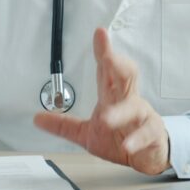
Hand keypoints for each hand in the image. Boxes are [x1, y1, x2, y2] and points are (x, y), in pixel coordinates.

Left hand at [34, 28, 170, 174]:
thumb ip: (64, 125)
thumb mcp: (86, 133)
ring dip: (119, 112)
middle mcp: (128, 101)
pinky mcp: (151, 134)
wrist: (148, 155)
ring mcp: (141, 116)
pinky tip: (127, 145)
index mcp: (112, 96)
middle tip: (108, 56)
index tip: (99, 34)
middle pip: (125, 77)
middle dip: (117, 64)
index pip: (107, 69)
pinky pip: (145, 133)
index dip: (103, 51)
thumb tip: (37, 118)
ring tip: (105, 118)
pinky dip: (136, 140)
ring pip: (133, 107)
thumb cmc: (120, 137)